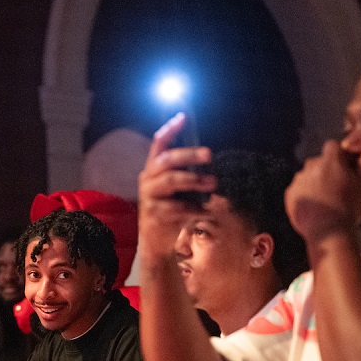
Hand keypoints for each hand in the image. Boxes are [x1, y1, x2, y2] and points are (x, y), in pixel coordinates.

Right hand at [138, 113, 215, 259]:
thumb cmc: (170, 212)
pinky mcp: (156, 215)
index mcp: (152, 170)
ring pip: (171, 181)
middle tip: (209, 154)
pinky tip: (207, 211)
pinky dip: (197, 208)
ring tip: (214, 183)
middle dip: (188, 155)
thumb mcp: (175, 191)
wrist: (156, 243)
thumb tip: (205, 157)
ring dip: (195, 180)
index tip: (183, 117)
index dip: (170, 130)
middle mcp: (147, 180)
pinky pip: (180, 207)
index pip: (158, 144)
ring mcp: (149, 198)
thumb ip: (184, 174)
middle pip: (166, 161)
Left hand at [285, 140, 360, 243]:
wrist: (328, 233)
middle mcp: (311, 166)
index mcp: (330, 160)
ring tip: (325, 200)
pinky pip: (298, 190)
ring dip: (315, 182)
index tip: (345, 168)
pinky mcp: (290, 196)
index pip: (333, 147)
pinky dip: (305, 195)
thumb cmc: (349, 208)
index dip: (340, 156)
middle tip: (337, 187)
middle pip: (319, 162)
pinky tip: (315, 207)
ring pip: (307, 176)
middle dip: (327, 170)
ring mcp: (298, 181)